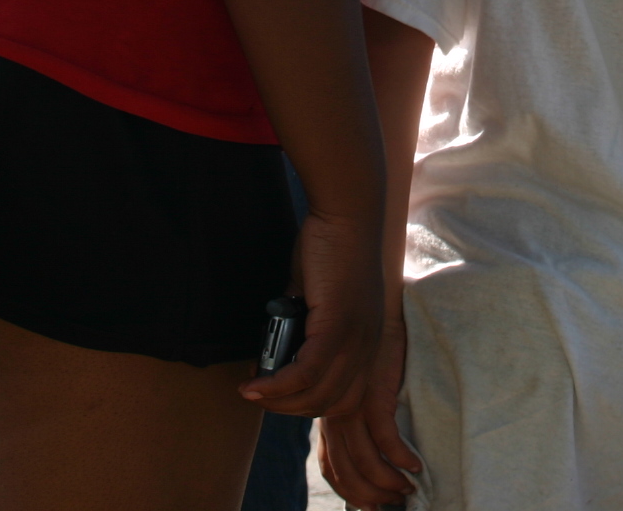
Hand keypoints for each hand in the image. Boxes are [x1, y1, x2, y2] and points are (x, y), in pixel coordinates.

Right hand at [241, 211, 382, 417]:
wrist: (347, 212)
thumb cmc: (331, 247)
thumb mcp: (317, 297)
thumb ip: (302, 325)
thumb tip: (274, 350)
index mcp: (370, 341)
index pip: (348, 397)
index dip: (311, 404)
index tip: (280, 397)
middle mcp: (369, 345)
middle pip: (333, 405)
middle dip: (292, 409)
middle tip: (260, 397)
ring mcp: (357, 338)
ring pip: (318, 395)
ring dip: (280, 402)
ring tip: (252, 392)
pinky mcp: (338, 324)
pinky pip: (307, 372)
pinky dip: (278, 384)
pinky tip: (255, 384)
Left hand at [319, 307, 420, 508]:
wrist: (353, 275)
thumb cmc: (339, 305)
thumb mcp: (330, 348)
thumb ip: (331, 374)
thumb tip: (337, 397)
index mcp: (324, 401)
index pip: (330, 460)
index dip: (346, 486)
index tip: (364, 503)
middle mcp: (336, 405)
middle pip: (344, 467)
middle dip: (364, 494)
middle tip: (384, 506)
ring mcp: (354, 397)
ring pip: (363, 458)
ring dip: (383, 481)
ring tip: (402, 491)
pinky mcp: (372, 385)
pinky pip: (385, 432)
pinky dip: (400, 453)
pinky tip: (414, 464)